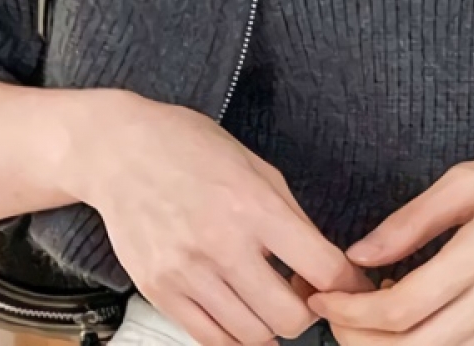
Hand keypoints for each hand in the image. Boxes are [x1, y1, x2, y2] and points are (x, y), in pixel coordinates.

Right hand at [74, 92, 370, 345]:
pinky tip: (239, 309)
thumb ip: (290, 216)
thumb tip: (322, 262)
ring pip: (252, 337)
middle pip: (289, 318)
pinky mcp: (159, 292)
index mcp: (255, 206)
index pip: (322, 268)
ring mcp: (187, 275)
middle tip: (304, 293)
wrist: (121, 152)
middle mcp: (222, 246)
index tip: (351, 285)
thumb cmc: (192, 148)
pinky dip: (234, 334)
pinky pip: (210, 339)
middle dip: (309, 312)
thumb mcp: (256, 166)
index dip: (348, 284)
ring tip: (268, 298)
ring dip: (271, 326)